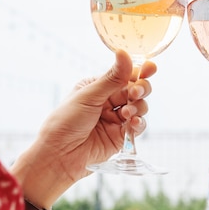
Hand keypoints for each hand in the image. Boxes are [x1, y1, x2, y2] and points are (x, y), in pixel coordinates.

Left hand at [11, 50, 155, 207]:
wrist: (59, 156)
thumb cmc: (65, 122)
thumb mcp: (89, 96)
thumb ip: (112, 78)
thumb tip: (124, 53)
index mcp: (97, 87)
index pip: (123, 75)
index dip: (139, 71)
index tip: (150, 68)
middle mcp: (108, 101)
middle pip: (135, 90)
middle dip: (140, 90)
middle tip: (135, 94)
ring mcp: (115, 119)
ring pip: (139, 107)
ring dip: (137, 108)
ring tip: (126, 114)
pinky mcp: (121, 136)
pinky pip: (137, 126)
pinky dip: (138, 123)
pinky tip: (132, 123)